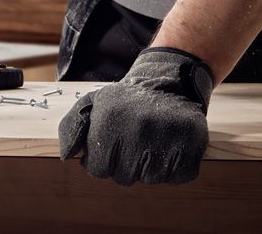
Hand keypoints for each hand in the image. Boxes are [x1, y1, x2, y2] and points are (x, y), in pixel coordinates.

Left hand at [58, 48, 213, 184]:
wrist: (168, 80)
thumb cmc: (125, 101)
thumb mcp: (92, 104)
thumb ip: (72, 128)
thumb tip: (67, 157)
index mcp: (110, 118)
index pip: (97, 169)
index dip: (102, 162)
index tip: (111, 147)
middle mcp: (139, 125)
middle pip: (124, 177)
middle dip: (125, 166)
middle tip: (133, 144)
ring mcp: (168, 133)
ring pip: (152, 179)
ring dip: (150, 168)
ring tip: (152, 143)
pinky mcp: (194, 140)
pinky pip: (180, 177)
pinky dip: (175, 169)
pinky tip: (171, 148)